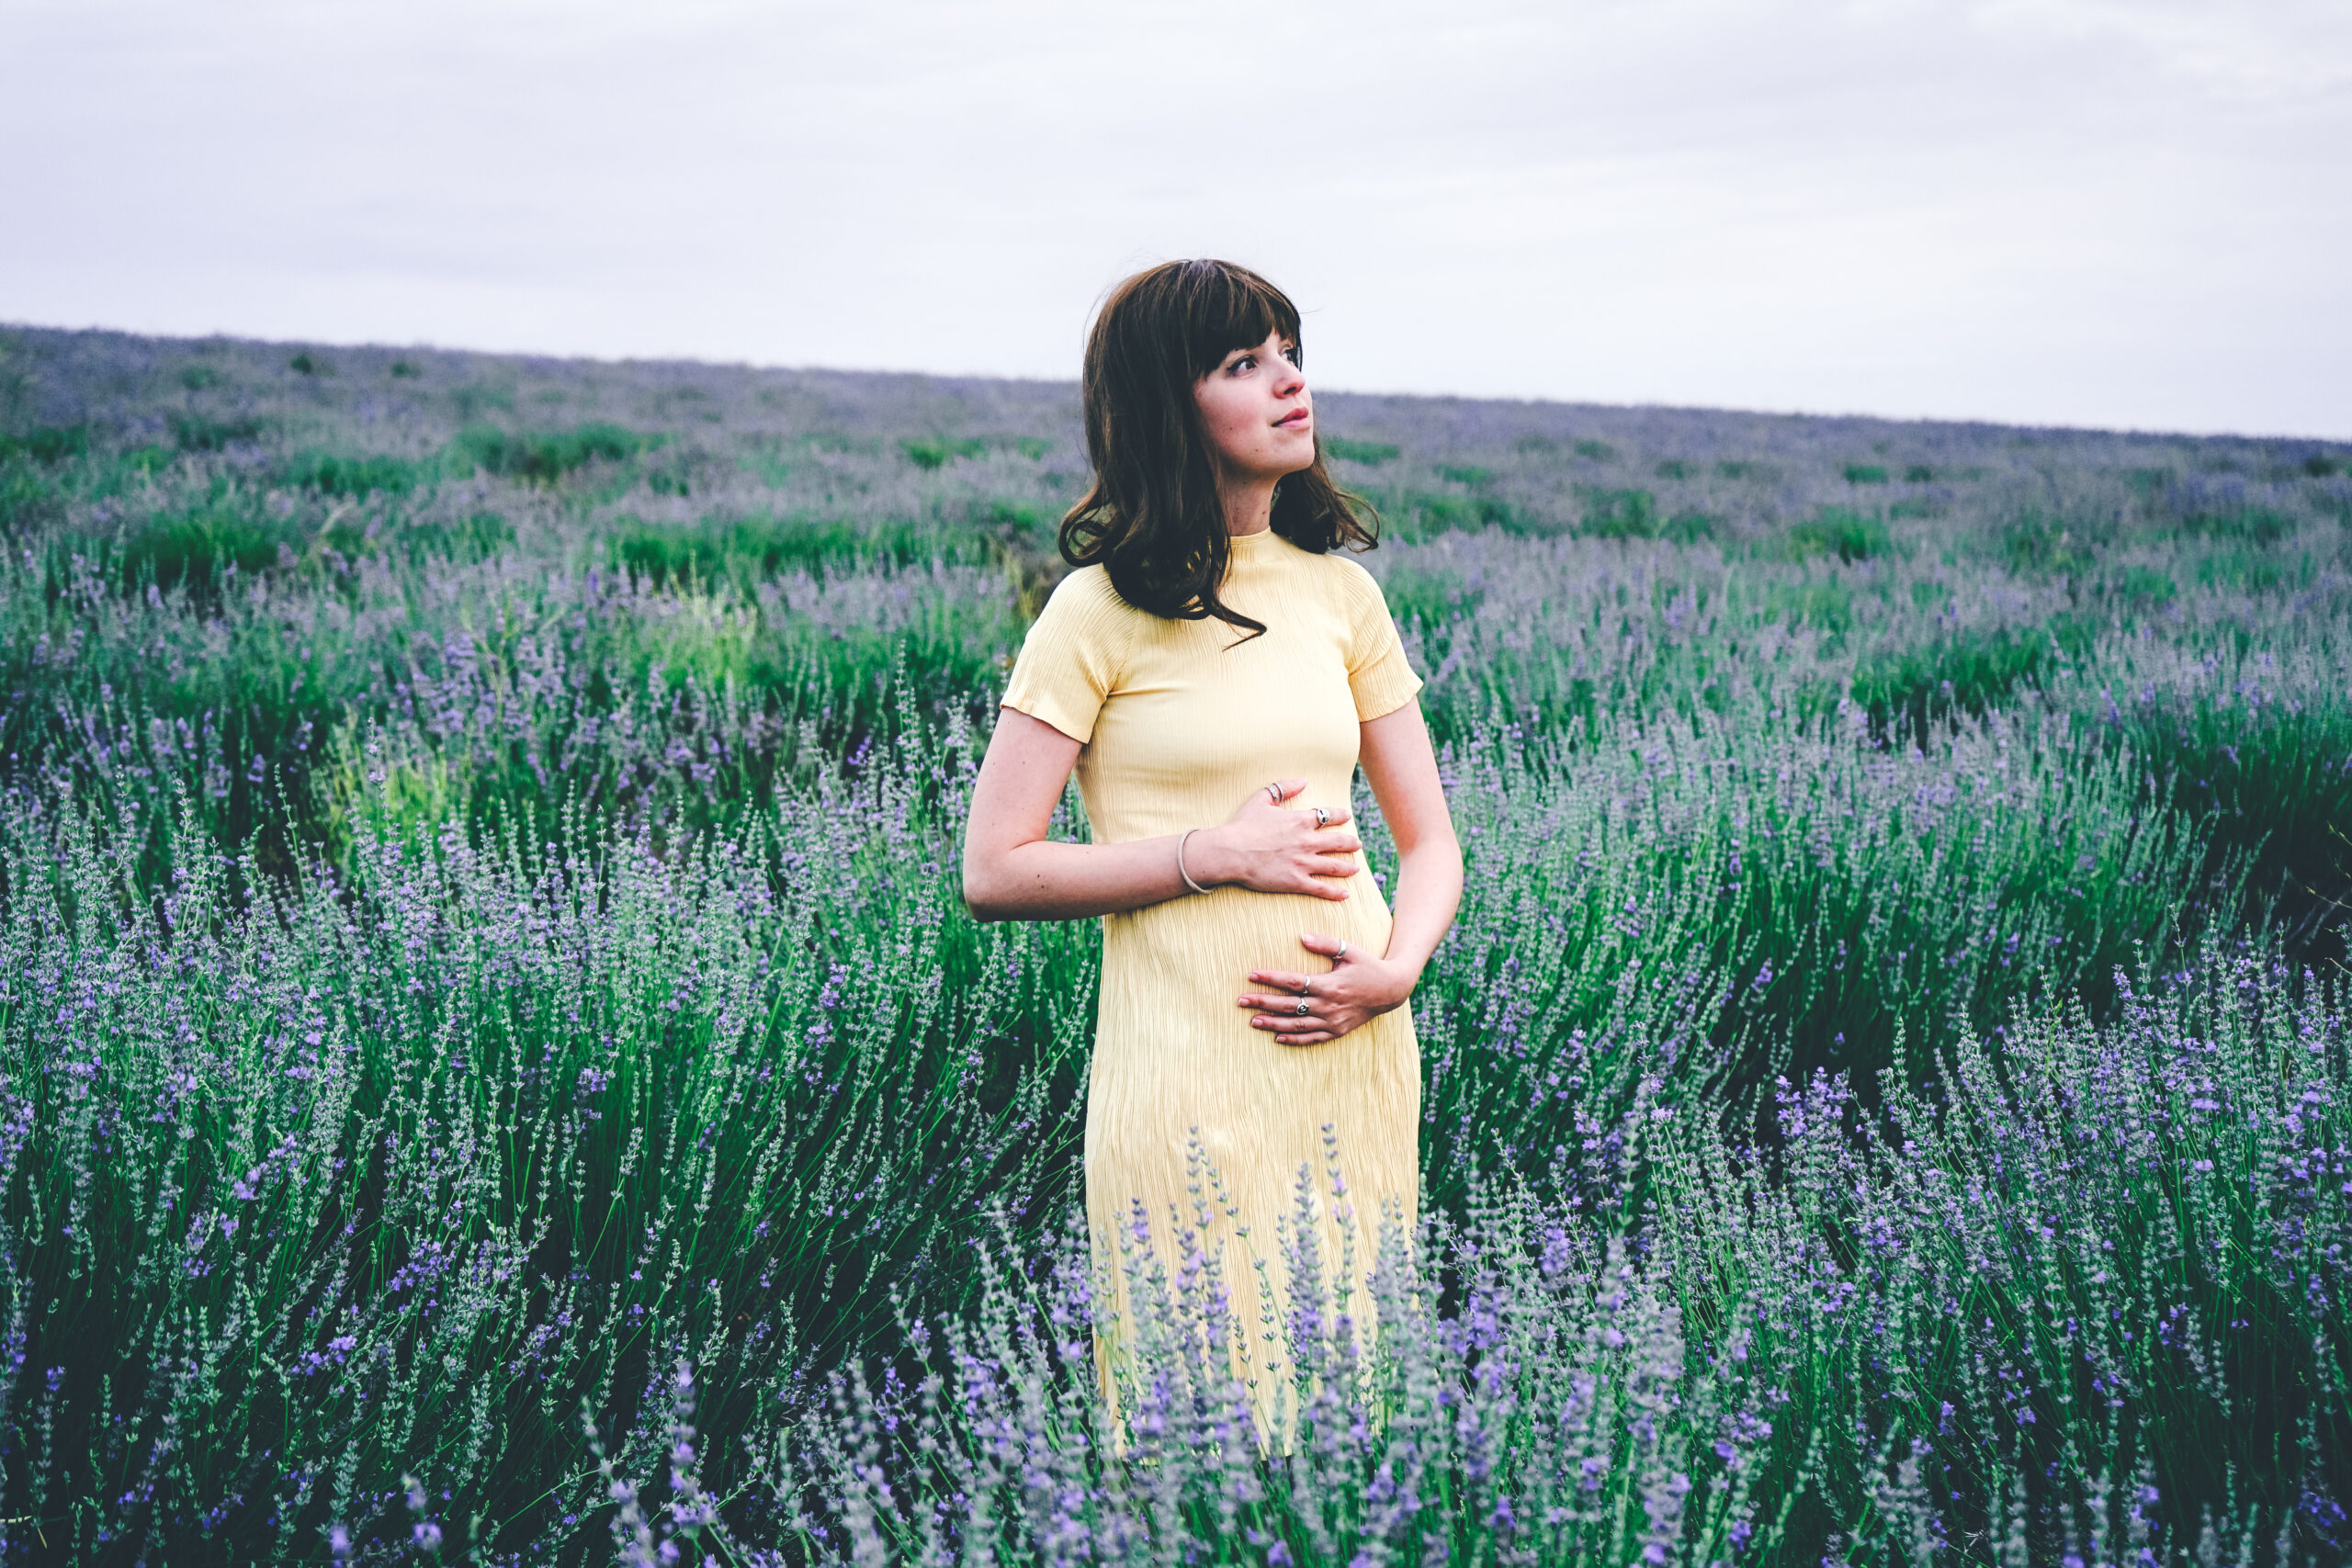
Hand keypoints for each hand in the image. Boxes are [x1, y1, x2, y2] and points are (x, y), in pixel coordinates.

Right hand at [1187, 780, 1358, 900]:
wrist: (1232, 851)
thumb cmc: (1243, 825)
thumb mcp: (1262, 799)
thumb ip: (1284, 788)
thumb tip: (1303, 781)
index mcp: (1300, 821)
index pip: (1327, 816)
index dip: (1340, 815)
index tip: (1347, 816)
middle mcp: (1307, 842)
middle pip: (1338, 842)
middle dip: (1350, 843)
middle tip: (1358, 844)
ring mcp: (1303, 863)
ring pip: (1334, 866)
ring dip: (1348, 867)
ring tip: (1356, 868)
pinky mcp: (1296, 881)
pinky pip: (1321, 888)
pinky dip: (1335, 892)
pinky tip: (1345, 894)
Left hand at [1237, 932, 1414, 1046]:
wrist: (1391, 990)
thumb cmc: (1368, 966)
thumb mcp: (1350, 950)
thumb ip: (1326, 944)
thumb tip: (1301, 937)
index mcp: (1329, 984)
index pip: (1293, 981)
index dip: (1270, 978)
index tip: (1251, 975)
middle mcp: (1328, 1006)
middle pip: (1288, 1005)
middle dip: (1263, 1002)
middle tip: (1241, 1000)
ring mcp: (1332, 1022)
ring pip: (1296, 1025)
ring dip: (1273, 1024)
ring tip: (1252, 1021)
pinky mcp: (1337, 1032)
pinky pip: (1311, 1038)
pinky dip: (1294, 1039)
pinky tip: (1277, 1038)